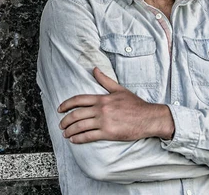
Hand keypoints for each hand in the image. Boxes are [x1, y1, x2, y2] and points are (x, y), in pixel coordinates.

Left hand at [58, 67, 174, 143]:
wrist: (148, 118)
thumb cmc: (135, 104)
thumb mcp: (119, 89)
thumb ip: (105, 80)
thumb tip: (94, 69)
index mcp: (102, 98)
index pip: (78, 99)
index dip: (66, 104)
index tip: (60, 109)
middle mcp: (101, 109)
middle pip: (76, 114)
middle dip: (65, 120)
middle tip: (61, 124)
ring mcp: (104, 121)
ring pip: (80, 126)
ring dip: (70, 130)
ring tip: (65, 133)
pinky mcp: (108, 133)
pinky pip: (89, 136)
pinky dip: (79, 138)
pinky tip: (74, 140)